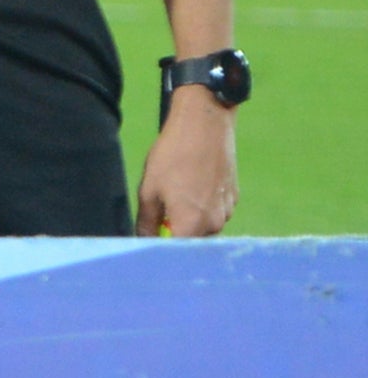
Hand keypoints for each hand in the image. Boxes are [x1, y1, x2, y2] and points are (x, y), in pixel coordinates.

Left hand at [139, 88, 235, 238]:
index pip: (175, 252)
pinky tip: (191, 185)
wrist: (204, 125)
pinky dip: (202, 208)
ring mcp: (228, 210)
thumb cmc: (172, 157)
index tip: (149, 244)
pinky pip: (215, 212)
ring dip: (189, 221)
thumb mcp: (149, 191)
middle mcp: (215, 223)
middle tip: (159, 216)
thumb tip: (143, 241)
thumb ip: (147, 223)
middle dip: (174, 234)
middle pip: (191, 241)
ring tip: (175, 195)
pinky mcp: (234, 197)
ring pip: (204, 227)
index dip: (161, 250)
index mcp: (192, 224)